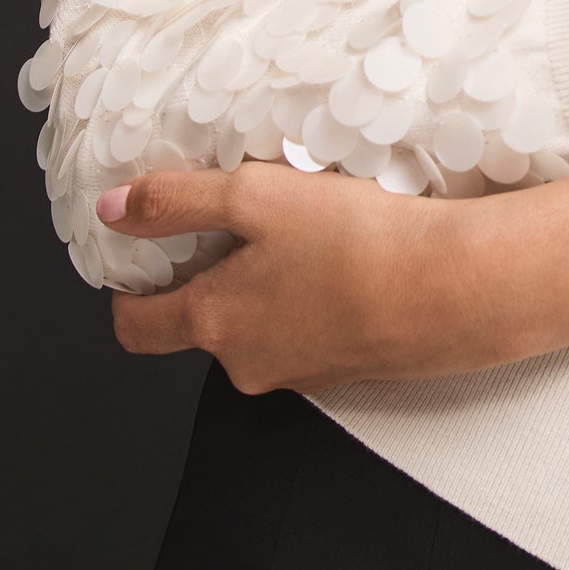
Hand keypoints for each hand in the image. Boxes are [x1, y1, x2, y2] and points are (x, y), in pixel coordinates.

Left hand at [97, 152, 568, 392]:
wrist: (457, 289)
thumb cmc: (355, 241)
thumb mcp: (254, 195)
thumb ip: (176, 201)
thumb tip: (111, 208)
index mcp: (214, 324)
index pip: (136, 328)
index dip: (128, 291)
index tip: (140, 258)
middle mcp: (249, 363)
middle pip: (205, 325)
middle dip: (217, 278)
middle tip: (249, 222)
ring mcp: (305, 374)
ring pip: (265, 328)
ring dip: (276, 286)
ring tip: (314, 229)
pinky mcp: (355, 368)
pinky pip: (317, 332)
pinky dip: (323, 298)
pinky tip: (356, 255)